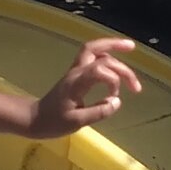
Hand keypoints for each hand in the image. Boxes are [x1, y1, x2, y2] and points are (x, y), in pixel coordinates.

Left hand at [29, 37, 143, 139]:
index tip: (115, 97)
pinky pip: (92, 57)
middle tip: (136, 84)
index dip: (113, 81)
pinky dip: (106, 55)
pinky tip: (115, 62)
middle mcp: (77, 71)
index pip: (100, 70)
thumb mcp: (76, 122)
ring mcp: (75, 71)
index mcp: (76, 82)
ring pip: (94, 49)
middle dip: (121, 64)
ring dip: (112, 47)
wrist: (34, 119)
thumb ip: (98, 112)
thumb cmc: (53, 122)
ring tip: (130, 48)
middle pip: (99, 53)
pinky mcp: (76, 74)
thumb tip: (117, 101)